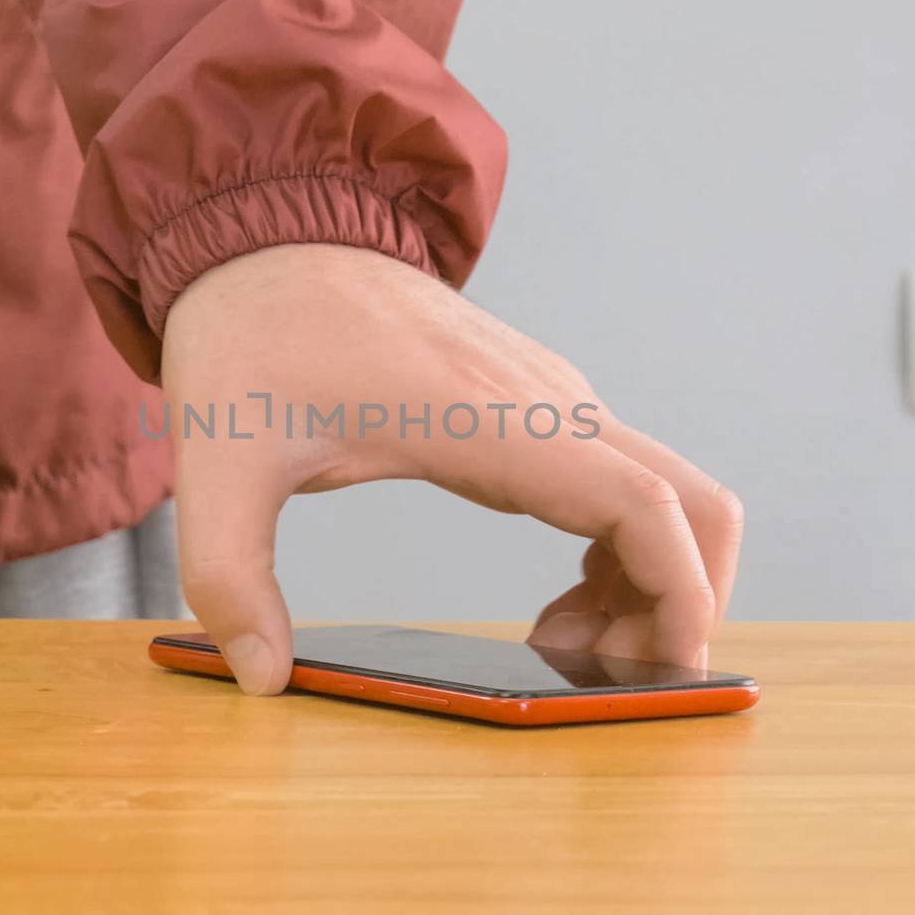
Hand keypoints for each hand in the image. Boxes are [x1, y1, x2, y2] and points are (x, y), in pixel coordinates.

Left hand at [159, 244, 743, 693]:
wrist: (269, 237)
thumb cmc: (253, 338)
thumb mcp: (220, 460)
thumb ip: (227, 574)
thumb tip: (262, 676)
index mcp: (493, 420)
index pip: (644, 506)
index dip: (681, 598)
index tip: (665, 675)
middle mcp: (548, 405)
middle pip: (695, 504)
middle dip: (683, 605)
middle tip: (601, 677)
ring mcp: (552, 400)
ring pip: (668, 500)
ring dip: (649, 588)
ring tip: (558, 648)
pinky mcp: (539, 407)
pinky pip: (627, 488)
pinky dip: (623, 558)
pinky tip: (553, 607)